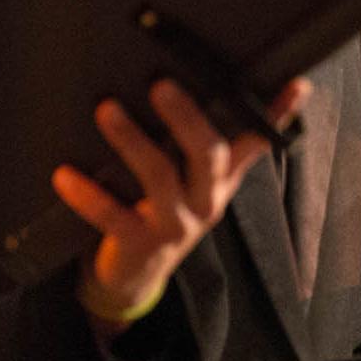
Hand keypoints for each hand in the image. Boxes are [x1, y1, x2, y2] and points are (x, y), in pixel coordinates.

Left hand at [52, 76, 310, 333]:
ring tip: (106, 111)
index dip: (278, 113)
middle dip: (186, 119)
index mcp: (222, 180)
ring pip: (160, 178)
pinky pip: (113, 215)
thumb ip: (220, 144)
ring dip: (132, 141)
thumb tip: (245, 98)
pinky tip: (65, 175)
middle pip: (208, 155)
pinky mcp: (139, 244)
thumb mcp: (200, 181)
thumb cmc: (168, 211)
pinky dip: (88, 194)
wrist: (138, 276)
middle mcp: (207, 200)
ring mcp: (175, 224)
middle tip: (161, 86)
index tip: (295, 84)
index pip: (257, 141)